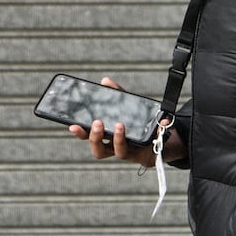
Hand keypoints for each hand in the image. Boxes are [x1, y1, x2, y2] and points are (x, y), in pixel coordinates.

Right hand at [67, 77, 182, 168]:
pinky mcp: (145, 154)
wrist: (157, 141)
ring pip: (119, 152)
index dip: (80, 133)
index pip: (88, 138)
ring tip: (120, 125)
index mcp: (106, 138)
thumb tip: (105, 81)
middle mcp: (115, 148)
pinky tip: (161, 122)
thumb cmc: (135, 125)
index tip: (73, 126)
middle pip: (99, 151)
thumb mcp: (125, 106)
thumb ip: (116, 95)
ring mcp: (130, 152)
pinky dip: (157, 131)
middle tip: (97, 123)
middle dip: (96, 137)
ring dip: (119, 138)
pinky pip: (148, 145)